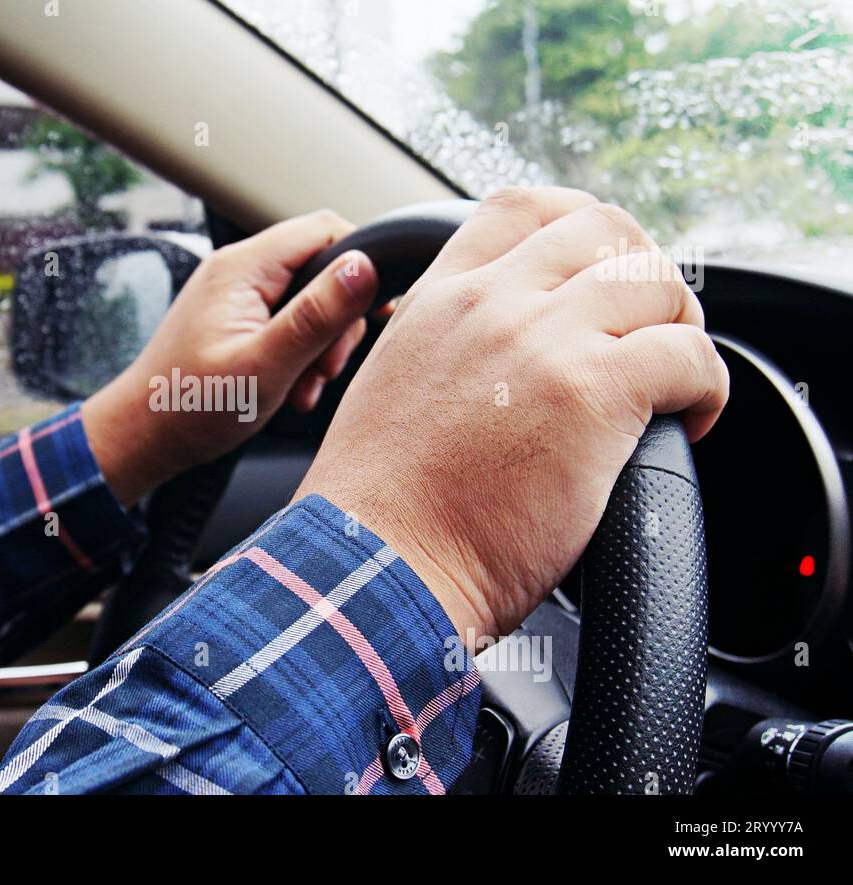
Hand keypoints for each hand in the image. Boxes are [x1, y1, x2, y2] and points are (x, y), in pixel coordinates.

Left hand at [84, 210, 377, 505]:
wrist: (141, 437)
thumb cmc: (190, 406)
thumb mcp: (265, 365)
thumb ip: (316, 315)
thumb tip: (363, 267)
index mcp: (242, 268)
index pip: (326, 230)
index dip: (361, 266)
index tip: (375, 315)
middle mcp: (237, 270)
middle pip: (321, 266)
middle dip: (337, 319)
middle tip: (327, 368)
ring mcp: (234, 294)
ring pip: (308, 298)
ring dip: (319, 344)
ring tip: (305, 386)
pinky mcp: (234, 318)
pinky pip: (286, 320)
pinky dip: (299, 353)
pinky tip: (292, 388)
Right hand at [297, 187, 729, 642]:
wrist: (377, 562)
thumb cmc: (377, 507)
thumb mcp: (389, 387)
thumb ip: (442, 348)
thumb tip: (490, 360)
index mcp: (439, 300)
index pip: (521, 208)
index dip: (578, 225)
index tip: (601, 264)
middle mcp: (491, 304)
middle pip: (605, 228)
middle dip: (642, 267)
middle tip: (650, 323)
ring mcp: (543, 341)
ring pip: (655, 281)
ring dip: (681, 322)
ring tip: (675, 374)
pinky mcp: (594, 394)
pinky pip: (689, 354)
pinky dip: (708, 384)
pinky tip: (692, 417)